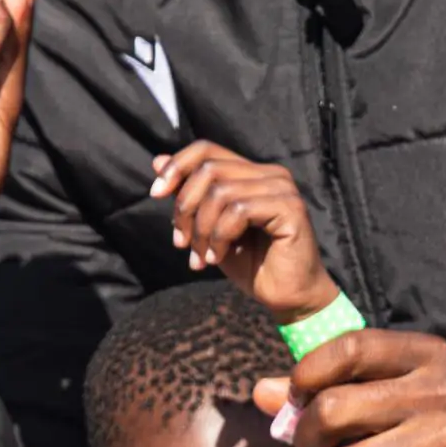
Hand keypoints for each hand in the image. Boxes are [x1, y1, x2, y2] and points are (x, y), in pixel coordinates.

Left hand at [151, 144, 335, 319]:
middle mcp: (270, 173)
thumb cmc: (250, 264)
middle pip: (209, 169)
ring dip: (201, 230)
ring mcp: (282, 188)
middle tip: (181, 243)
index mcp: (252, 173)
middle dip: (185, 207)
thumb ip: (189, 194)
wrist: (286, 297)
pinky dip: (219, 237)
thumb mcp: (208, 227)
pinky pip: (238, 211)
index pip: (206, 150)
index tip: (155, 194)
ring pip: (221, 192)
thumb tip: (158, 161)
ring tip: (201, 257)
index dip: (177, 167)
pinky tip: (217, 258)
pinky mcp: (290, 208)